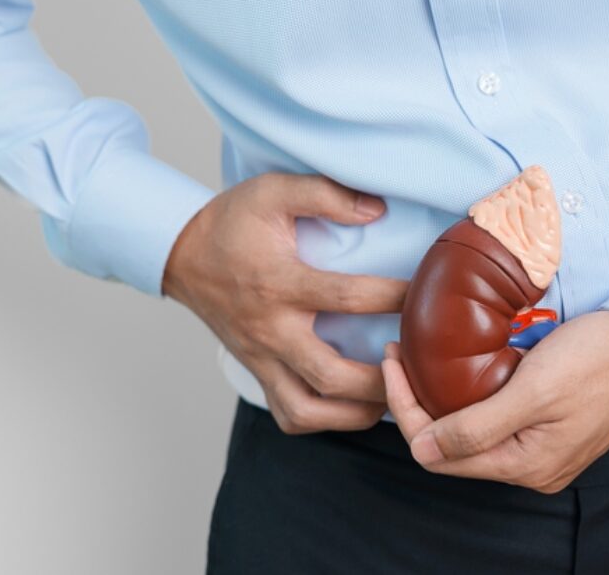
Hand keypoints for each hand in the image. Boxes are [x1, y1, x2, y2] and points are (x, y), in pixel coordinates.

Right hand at [165, 172, 407, 433]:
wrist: (183, 254)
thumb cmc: (232, 222)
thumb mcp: (273, 190)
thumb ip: (324, 194)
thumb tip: (376, 210)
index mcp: (279, 284)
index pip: (346, 298)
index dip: (393, 298)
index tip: (425, 293)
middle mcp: (270, 329)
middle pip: (328, 375)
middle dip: (378, 381)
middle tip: (414, 368)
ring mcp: (261, 357)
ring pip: (306, 409)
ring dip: (352, 414)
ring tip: (389, 398)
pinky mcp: (257, 371)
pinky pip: (288, 413)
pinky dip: (322, 419)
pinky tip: (350, 405)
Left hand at [381, 311, 608, 492]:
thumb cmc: (599, 361)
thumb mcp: (534, 391)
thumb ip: (477, 427)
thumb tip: (423, 450)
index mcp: (523, 464)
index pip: (437, 452)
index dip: (404, 410)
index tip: (392, 361)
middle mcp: (529, 466)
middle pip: (450, 445)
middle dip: (416, 403)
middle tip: (400, 355)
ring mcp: (539, 449)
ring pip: (469, 433)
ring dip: (440, 400)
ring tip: (421, 360)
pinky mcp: (547, 429)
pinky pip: (493, 422)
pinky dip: (468, 397)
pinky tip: (460, 370)